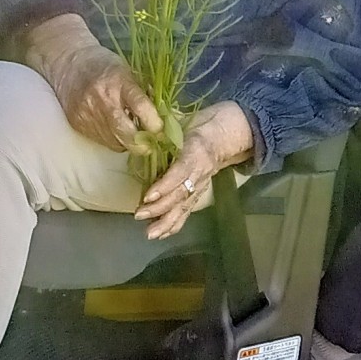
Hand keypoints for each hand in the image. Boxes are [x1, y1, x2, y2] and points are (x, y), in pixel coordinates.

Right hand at [25, 13, 161, 151]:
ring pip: (115, 142)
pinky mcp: (78, 124)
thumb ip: (144, 93)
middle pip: (126, 133)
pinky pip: (102, 141)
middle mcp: (102, 100)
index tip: (161, 130)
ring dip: (128, 142)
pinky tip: (116, 130)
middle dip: (142, 144)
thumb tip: (163, 117)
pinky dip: (113, 139)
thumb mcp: (128, 71)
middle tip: (152, 144)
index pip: (140, 106)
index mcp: (119, 82)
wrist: (69, 64)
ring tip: (133, 133)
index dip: (154, 123)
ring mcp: (88, 115)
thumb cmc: (105, 66)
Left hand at [135, 101, 254, 239]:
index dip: (164, 186)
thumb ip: (163, 134)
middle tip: (139, 215)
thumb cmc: (196, 128)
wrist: (222, 137)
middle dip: (159, 207)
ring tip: (150, 234)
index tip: (147, 196)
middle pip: (180, 194)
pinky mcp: (199, 194)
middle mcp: (200, 172)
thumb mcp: (181, 125)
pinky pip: (187, 212)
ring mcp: (200, 185)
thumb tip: (139, 138)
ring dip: (166, 222)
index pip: (180, 172)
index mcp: (195, 151)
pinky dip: (174, 224)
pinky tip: (161, 234)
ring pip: (184, 207)